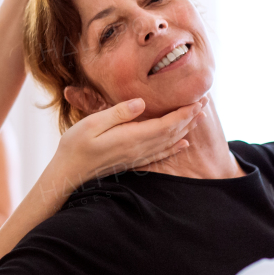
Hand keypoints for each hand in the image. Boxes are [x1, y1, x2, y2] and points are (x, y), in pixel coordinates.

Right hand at [40, 97, 206, 198]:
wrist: (68, 173)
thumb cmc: (75, 145)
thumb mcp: (92, 123)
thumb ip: (118, 113)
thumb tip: (141, 103)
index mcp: (131, 137)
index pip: (166, 124)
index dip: (184, 113)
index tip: (198, 101)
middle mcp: (138, 149)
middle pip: (172, 133)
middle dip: (190, 118)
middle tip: (205, 103)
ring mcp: (136, 157)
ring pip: (168, 143)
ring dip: (185, 130)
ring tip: (198, 118)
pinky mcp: (132, 162)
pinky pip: (159, 154)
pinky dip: (174, 148)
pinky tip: (182, 144)